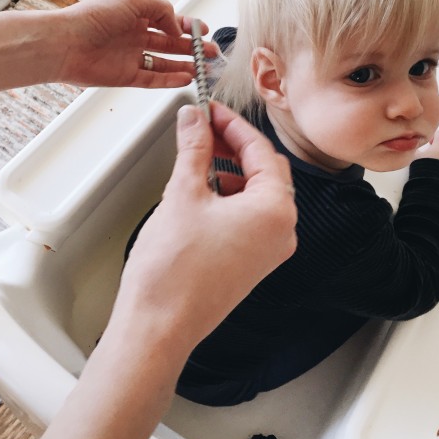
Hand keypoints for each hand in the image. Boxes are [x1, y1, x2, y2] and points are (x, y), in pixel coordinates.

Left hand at [55, 0, 215, 88]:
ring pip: (165, 63)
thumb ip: (162, 10)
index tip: (204, 30)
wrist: (67, 43)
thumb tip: (177, 27)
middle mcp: (135, 36)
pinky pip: (153, 79)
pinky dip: (170, 80)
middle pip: (171, 44)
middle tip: (212, 53)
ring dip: (185, 65)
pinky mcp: (125, 76)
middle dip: (193, 48)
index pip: (168, 21)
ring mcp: (131, 57)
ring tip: (204, 68)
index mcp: (136, 15)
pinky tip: (186, 79)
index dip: (187, 26)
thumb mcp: (134, 0)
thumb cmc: (93, 17)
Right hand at [120, 101, 297, 347]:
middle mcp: (281, 231)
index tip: (211, 110)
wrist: (157, 327)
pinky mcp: (252, 262)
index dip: (232, 124)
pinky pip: (250, 215)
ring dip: (232, 168)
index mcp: (275, 210)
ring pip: (258, 192)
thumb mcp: (183, 193)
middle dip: (235, 144)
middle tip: (205, 126)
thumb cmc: (173, 272)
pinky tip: (204, 187)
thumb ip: (194, 148)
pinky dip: (230, 194)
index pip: (260, 150)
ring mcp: (268, 250)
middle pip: (265, 169)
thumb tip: (194, 120)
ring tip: (201, 154)